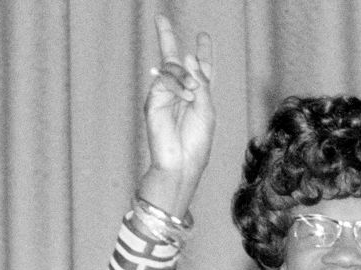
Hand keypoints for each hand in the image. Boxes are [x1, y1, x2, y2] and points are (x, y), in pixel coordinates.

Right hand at [139, 15, 214, 217]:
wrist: (181, 162)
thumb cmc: (197, 142)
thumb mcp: (207, 110)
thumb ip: (200, 82)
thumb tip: (186, 56)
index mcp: (199, 96)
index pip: (200, 70)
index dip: (203, 52)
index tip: (204, 36)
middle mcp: (180, 92)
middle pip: (174, 60)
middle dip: (167, 37)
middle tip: (160, 17)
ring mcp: (164, 95)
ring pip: (172, 69)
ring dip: (185, 77)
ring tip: (192, 95)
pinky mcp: (153, 100)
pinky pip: (166, 81)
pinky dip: (178, 86)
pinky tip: (186, 97)